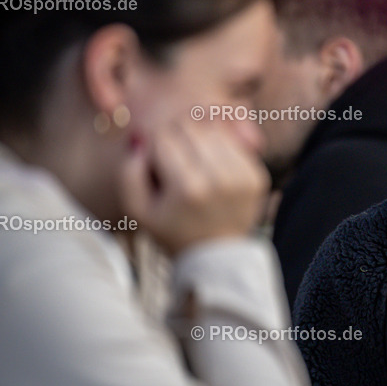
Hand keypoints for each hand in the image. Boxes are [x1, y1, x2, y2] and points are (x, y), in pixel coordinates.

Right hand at [120, 120, 269, 255]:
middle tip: (175, 161)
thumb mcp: (138, 211)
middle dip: (177, 139)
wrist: (216, 257)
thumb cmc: (172, 232)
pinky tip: (212, 167)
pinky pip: (235, 143)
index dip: (155, 148)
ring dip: (199, 140)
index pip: (164, 138)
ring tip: (193, 163)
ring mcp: (242, 177)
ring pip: (214, 131)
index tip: (157, 165)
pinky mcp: (257, 176)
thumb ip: (129, 173)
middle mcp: (219, 180)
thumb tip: (140, 139)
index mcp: (187, 188)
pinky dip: (221, 149)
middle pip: (191, 128)